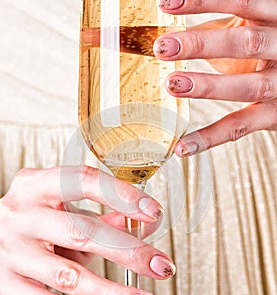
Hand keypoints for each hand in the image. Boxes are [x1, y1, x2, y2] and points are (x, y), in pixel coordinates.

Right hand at [0, 166, 174, 294]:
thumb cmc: (31, 224)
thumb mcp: (61, 211)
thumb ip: (101, 216)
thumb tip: (143, 224)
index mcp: (36, 186)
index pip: (83, 181)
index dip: (121, 195)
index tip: (152, 211)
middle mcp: (21, 215)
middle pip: (82, 232)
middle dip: (128, 252)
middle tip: (160, 265)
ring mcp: (11, 252)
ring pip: (70, 276)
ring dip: (114, 293)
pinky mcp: (7, 288)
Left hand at [154, 1, 276, 154]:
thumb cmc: (272, 46)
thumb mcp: (255, 26)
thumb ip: (223, 23)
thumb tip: (176, 13)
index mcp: (276, 18)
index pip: (243, 2)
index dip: (204, 2)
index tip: (166, 4)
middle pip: (245, 43)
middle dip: (201, 44)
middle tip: (162, 47)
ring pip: (247, 86)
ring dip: (206, 86)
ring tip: (172, 84)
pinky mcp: (275, 115)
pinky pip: (240, 127)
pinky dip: (210, 137)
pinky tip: (182, 146)